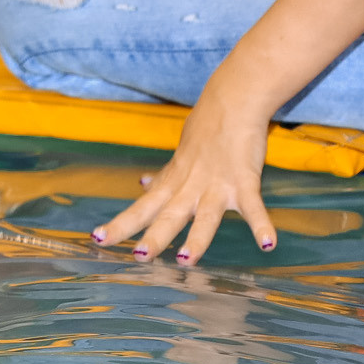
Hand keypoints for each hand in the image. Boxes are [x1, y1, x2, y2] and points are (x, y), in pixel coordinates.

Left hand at [92, 80, 277, 265]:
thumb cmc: (205, 132)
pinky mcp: (244, 181)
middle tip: (138, 258)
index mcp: (172, 183)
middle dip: (153, 237)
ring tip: (186, 261)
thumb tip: (143, 184)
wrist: (231, 102)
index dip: (120, 224)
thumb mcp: (179, 158)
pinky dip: (261, 224)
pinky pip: (253, 206)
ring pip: (205, 216)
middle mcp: (189, 187)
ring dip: (197, 239)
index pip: (141, 208)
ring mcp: (216, 185)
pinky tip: (267, 244)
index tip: (96, 239)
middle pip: (168, 215)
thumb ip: (164, 177)